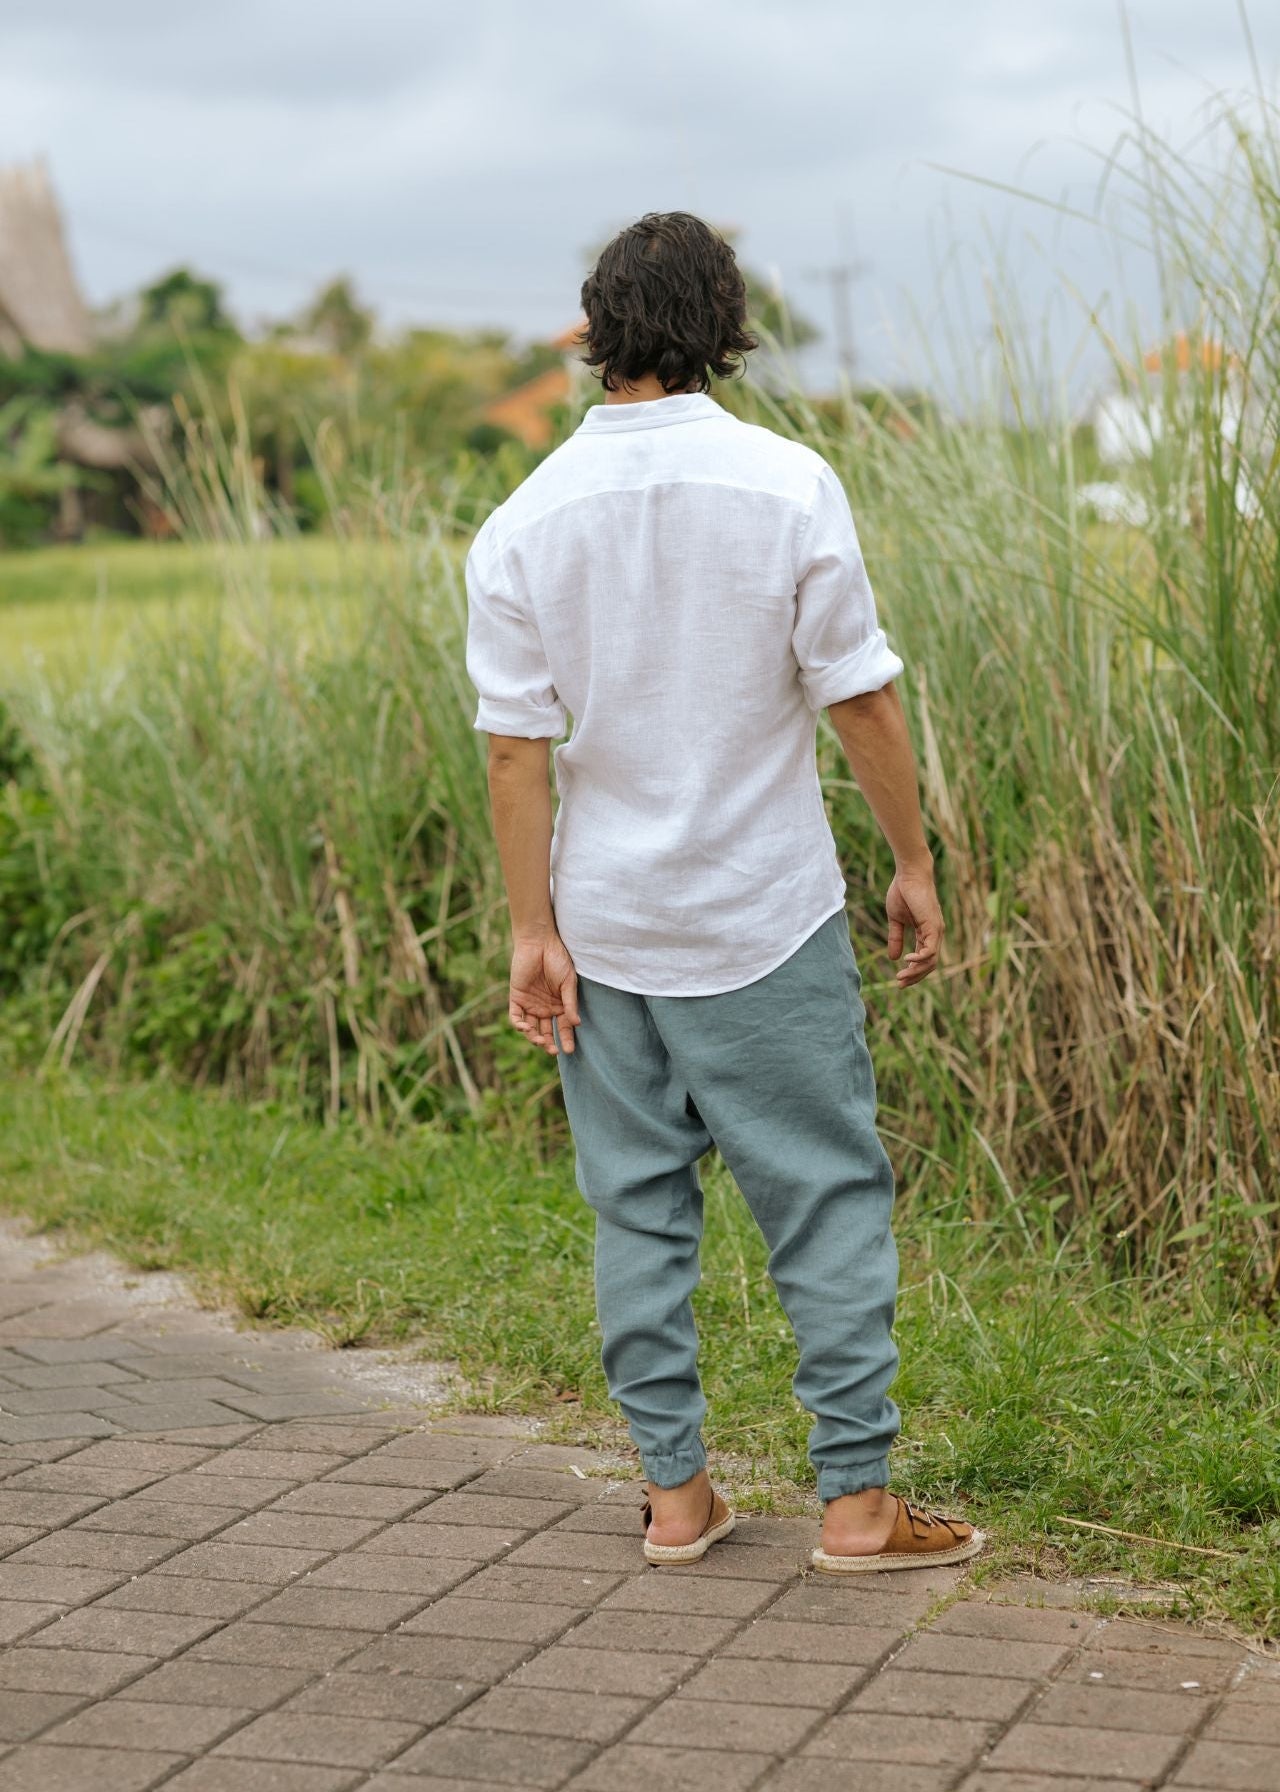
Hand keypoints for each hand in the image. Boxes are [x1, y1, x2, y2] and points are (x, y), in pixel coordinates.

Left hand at [509, 931, 580, 1054]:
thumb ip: (570, 1003)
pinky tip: (525, 1029)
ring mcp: (530, 1004)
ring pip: (530, 1028)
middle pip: (546, 1032)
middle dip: (549, 1044)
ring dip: (534, 1038)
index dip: (566, 1039)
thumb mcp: (568, 982)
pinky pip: (515, 1016)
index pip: (563, 1028)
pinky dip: (519, 1025)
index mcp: (560, 1006)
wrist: (540, 942)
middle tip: (553, 1051)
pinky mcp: (517, 998)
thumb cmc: (558, 959)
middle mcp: (545, 1008)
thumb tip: (576, 1024)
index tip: (569, 1050)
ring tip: (540, 1041)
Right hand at [885, 865, 943, 987]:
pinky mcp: (933, 926)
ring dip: (915, 971)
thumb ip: (896, 938)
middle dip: (914, 977)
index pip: (923, 959)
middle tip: (899, 984)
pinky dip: (919, 959)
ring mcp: (936, 931)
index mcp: (926, 933)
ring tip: (900, 976)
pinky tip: (907, 960)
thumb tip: (894, 958)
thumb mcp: (896, 920)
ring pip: (930, 961)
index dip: (912, 971)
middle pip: (929, 964)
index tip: (898, 980)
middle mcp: (934, 934)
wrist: (909, 875)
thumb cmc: (903, 893)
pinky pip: (930, 950)